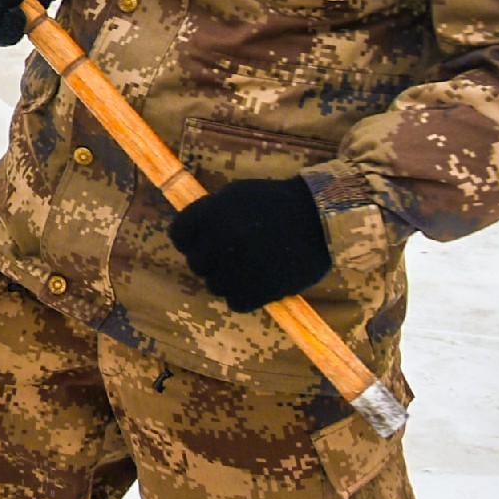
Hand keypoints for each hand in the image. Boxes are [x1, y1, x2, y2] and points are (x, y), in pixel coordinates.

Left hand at [168, 175, 331, 312]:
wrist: (319, 218)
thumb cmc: (277, 202)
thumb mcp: (236, 194)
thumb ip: (210, 213)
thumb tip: (191, 234)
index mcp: (211, 213)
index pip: (178, 235)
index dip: (189, 240)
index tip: (203, 242)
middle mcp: (220, 240)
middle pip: (196, 263)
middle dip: (210, 260)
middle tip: (230, 256)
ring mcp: (239, 267)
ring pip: (215, 285)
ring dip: (227, 280)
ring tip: (247, 269)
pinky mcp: (260, 290)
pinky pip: (236, 303)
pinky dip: (244, 296)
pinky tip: (257, 283)